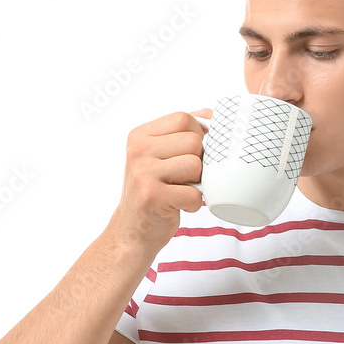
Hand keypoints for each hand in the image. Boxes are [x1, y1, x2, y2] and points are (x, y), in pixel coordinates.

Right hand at [110, 110, 210, 252]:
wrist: (132, 230)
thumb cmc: (154, 191)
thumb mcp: (160, 156)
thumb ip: (181, 133)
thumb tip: (212, 113)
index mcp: (140, 135)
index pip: (183, 118)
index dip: (198, 136)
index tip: (191, 154)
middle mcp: (138, 150)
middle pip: (193, 141)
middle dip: (199, 162)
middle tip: (185, 178)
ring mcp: (143, 172)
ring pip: (196, 165)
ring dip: (197, 183)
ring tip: (181, 190)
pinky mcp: (152, 196)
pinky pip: (194, 194)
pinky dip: (194, 204)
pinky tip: (179, 205)